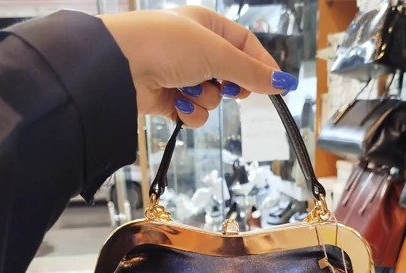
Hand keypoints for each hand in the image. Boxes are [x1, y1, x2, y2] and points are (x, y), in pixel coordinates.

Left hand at [100, 6, 297, 127]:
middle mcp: (195, 49)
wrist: (120, 67)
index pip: (245, 45)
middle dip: (230, 85)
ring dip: (206, 98)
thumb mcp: (217, 54)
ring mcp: (182, 75)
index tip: (277, 86)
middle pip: (231, 74)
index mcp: (207, 25)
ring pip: (214, 98)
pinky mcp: (170, 99)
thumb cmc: (166, 45)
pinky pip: (195, 113)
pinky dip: (191, 112)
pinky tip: (179, 104)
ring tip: (189, 89)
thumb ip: (251, 72)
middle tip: (230, 88)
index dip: (262, 66)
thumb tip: (284, 83)